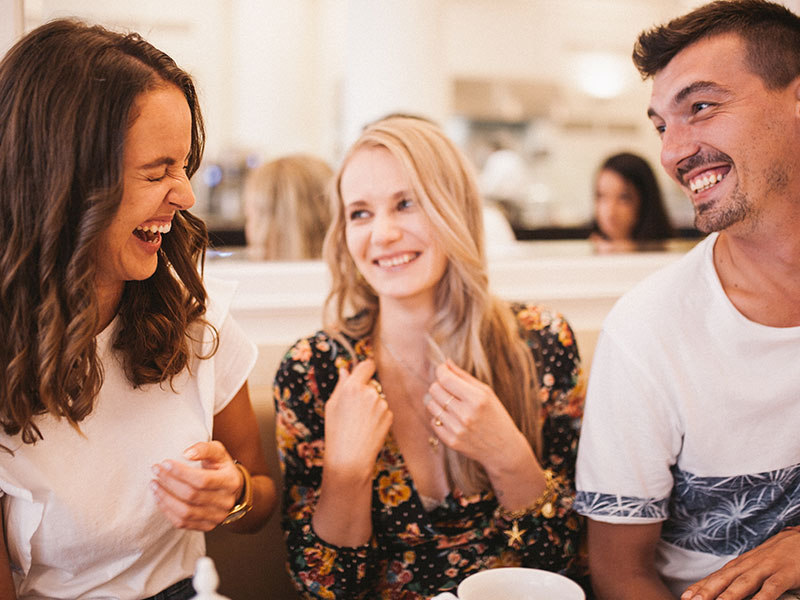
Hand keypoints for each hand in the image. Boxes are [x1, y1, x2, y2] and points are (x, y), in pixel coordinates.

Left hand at [150, 440, 243, 530]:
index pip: (202, 480)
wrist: (233, 489)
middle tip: (156, 471)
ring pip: (185, 511)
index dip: (181, 472)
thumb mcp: (218, 452)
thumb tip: (187, 454)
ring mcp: (217, 516)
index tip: (165, 463)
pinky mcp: (207, 526)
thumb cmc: (222, 468)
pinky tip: (159, 498)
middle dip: (169, 482)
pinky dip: (167, 511)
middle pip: (191, 495)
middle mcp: (225, 501)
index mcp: (230, 481)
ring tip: (153, 485)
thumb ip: (205, 449)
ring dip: (165, 498)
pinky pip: (182, 522)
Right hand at [322, 359, 392, 480]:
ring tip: (360, 423)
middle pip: (371, 383)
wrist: (350, 458)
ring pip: (377, 398)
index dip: (365, 368)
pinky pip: (383, 410)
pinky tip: (368, 428)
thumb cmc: (336, 432)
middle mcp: (370, 393)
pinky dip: (378, 416)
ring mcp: (382, 404)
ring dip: (371, 405)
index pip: (367, 365)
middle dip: (365, 392)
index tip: (364, 372)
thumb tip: (345, 370)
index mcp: (352, 387)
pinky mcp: (389, 416)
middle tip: (354, 410)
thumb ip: (341, 385)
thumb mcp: (332, 406)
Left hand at [425, 359, 531, 472]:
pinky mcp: (451, 441)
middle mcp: (465, 414)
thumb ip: (464, 376)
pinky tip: (452, 418)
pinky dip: (439, 417)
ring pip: (431, 405)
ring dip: (438, 401)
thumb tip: (446, 362)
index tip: (443, 369)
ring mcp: (457, 429)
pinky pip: (433, 421)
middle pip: (434, 390)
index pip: (446, 379)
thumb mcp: (487, 393)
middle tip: (448, 387)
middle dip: (439, 384)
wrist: (503, 449)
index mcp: (477, 399)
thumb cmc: (496, 416)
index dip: (441, 370)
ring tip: (450, 404)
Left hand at [681, 527, 799, 599]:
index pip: (717, 575)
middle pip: (725, 579)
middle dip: (707, 591)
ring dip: (728, 595)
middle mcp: (750, 564)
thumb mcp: (759, 564)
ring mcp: (767, 567)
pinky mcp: (785, 573)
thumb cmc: (780, 555)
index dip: (701, 586)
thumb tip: (726, 590)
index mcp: (742, 563)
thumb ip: (744, 576)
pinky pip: (772, 587)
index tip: (685, 596)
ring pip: (744, 583)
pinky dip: (762, 598)